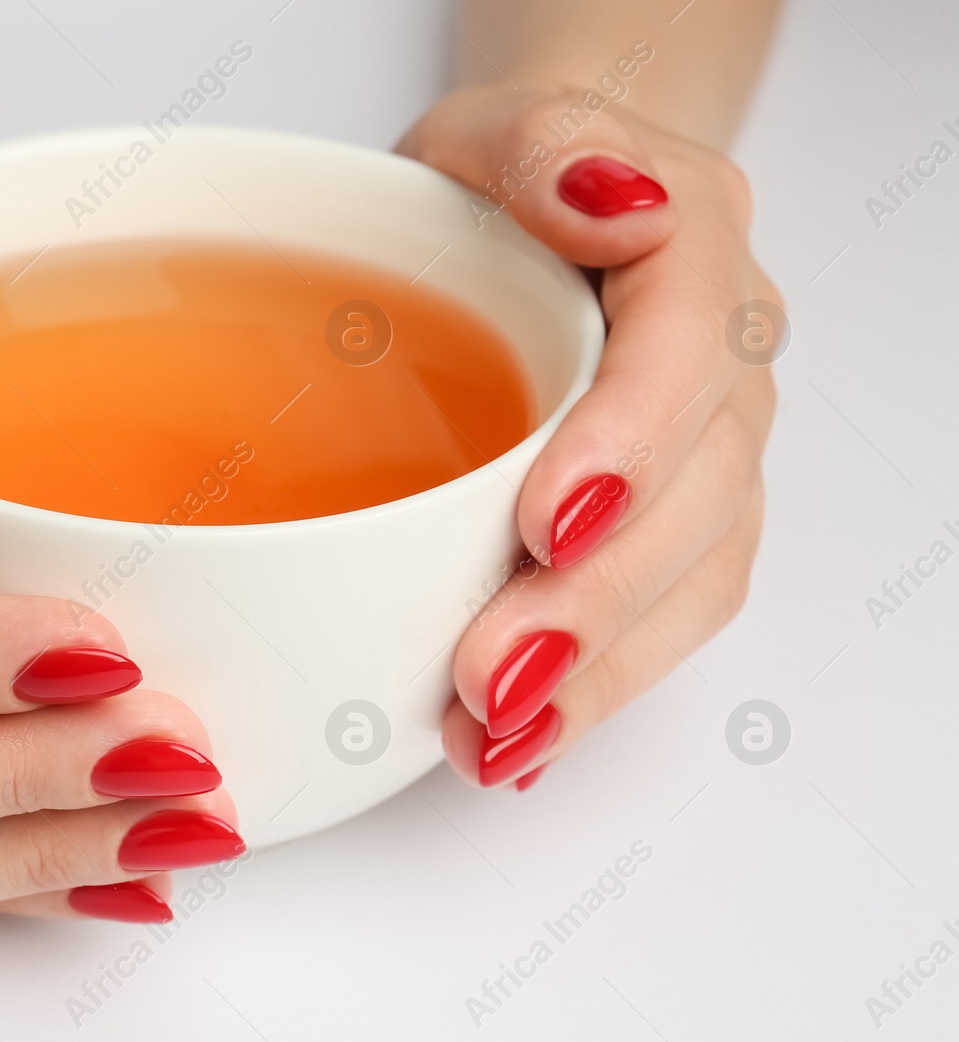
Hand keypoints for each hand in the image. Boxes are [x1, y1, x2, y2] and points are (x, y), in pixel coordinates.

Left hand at [396, 85, 779, 788]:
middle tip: (490, 672)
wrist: (532, 218)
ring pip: (693, 578)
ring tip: (494, 734)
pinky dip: (595, 687)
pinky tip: (517, 739)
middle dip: (597, 595)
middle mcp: (726, 362)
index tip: (543, 521)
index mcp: (692, 249)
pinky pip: (665, 617)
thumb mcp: (488, 131)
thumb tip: (613, 205)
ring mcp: (710, 453)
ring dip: (598, 671)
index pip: (689, 348)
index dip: (629, 442)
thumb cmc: (498, 184)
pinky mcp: (676, 525)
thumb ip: (548, 148)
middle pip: (698, 493)